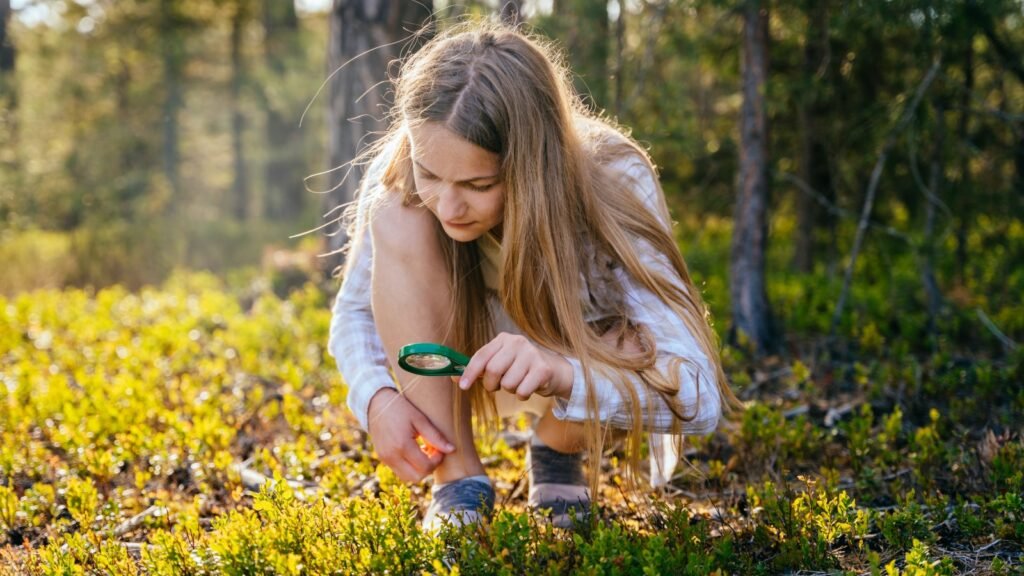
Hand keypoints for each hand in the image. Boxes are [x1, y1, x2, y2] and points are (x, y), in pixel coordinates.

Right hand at [366, 388, 454, 482]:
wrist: (376, 404)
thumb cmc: (401, 409)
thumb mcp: (420, 419)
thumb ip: (436, 437)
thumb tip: (452, 450)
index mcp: (402, 445)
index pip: (425, 467)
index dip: (437, 460)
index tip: (439, 448)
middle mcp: (392, 456)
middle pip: (417, 477)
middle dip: (429, 467)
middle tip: (433, 451)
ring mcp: (385, 459)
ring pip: (408, 478)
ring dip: (419, 469)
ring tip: (423, 451)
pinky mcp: (383, 459)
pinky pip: (400, 471)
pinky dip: (410, 467)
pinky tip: (414, 451)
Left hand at [457, 333, 573, 400]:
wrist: (554, 370)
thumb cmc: (520, 368)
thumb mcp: (499, 364)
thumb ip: (478, 370)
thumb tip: (453, 377)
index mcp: (503, 339)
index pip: (481, 356)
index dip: (470, 373)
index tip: (463, 387)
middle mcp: (517, 342)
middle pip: (493, 371)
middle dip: (492, 385)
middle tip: (498, 386)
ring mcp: (532, 354)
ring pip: (508, 384)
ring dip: (510, 390)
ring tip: (518, 383)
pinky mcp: (543, 369)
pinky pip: (522, 391)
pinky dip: (522, 395)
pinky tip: (529, 387)